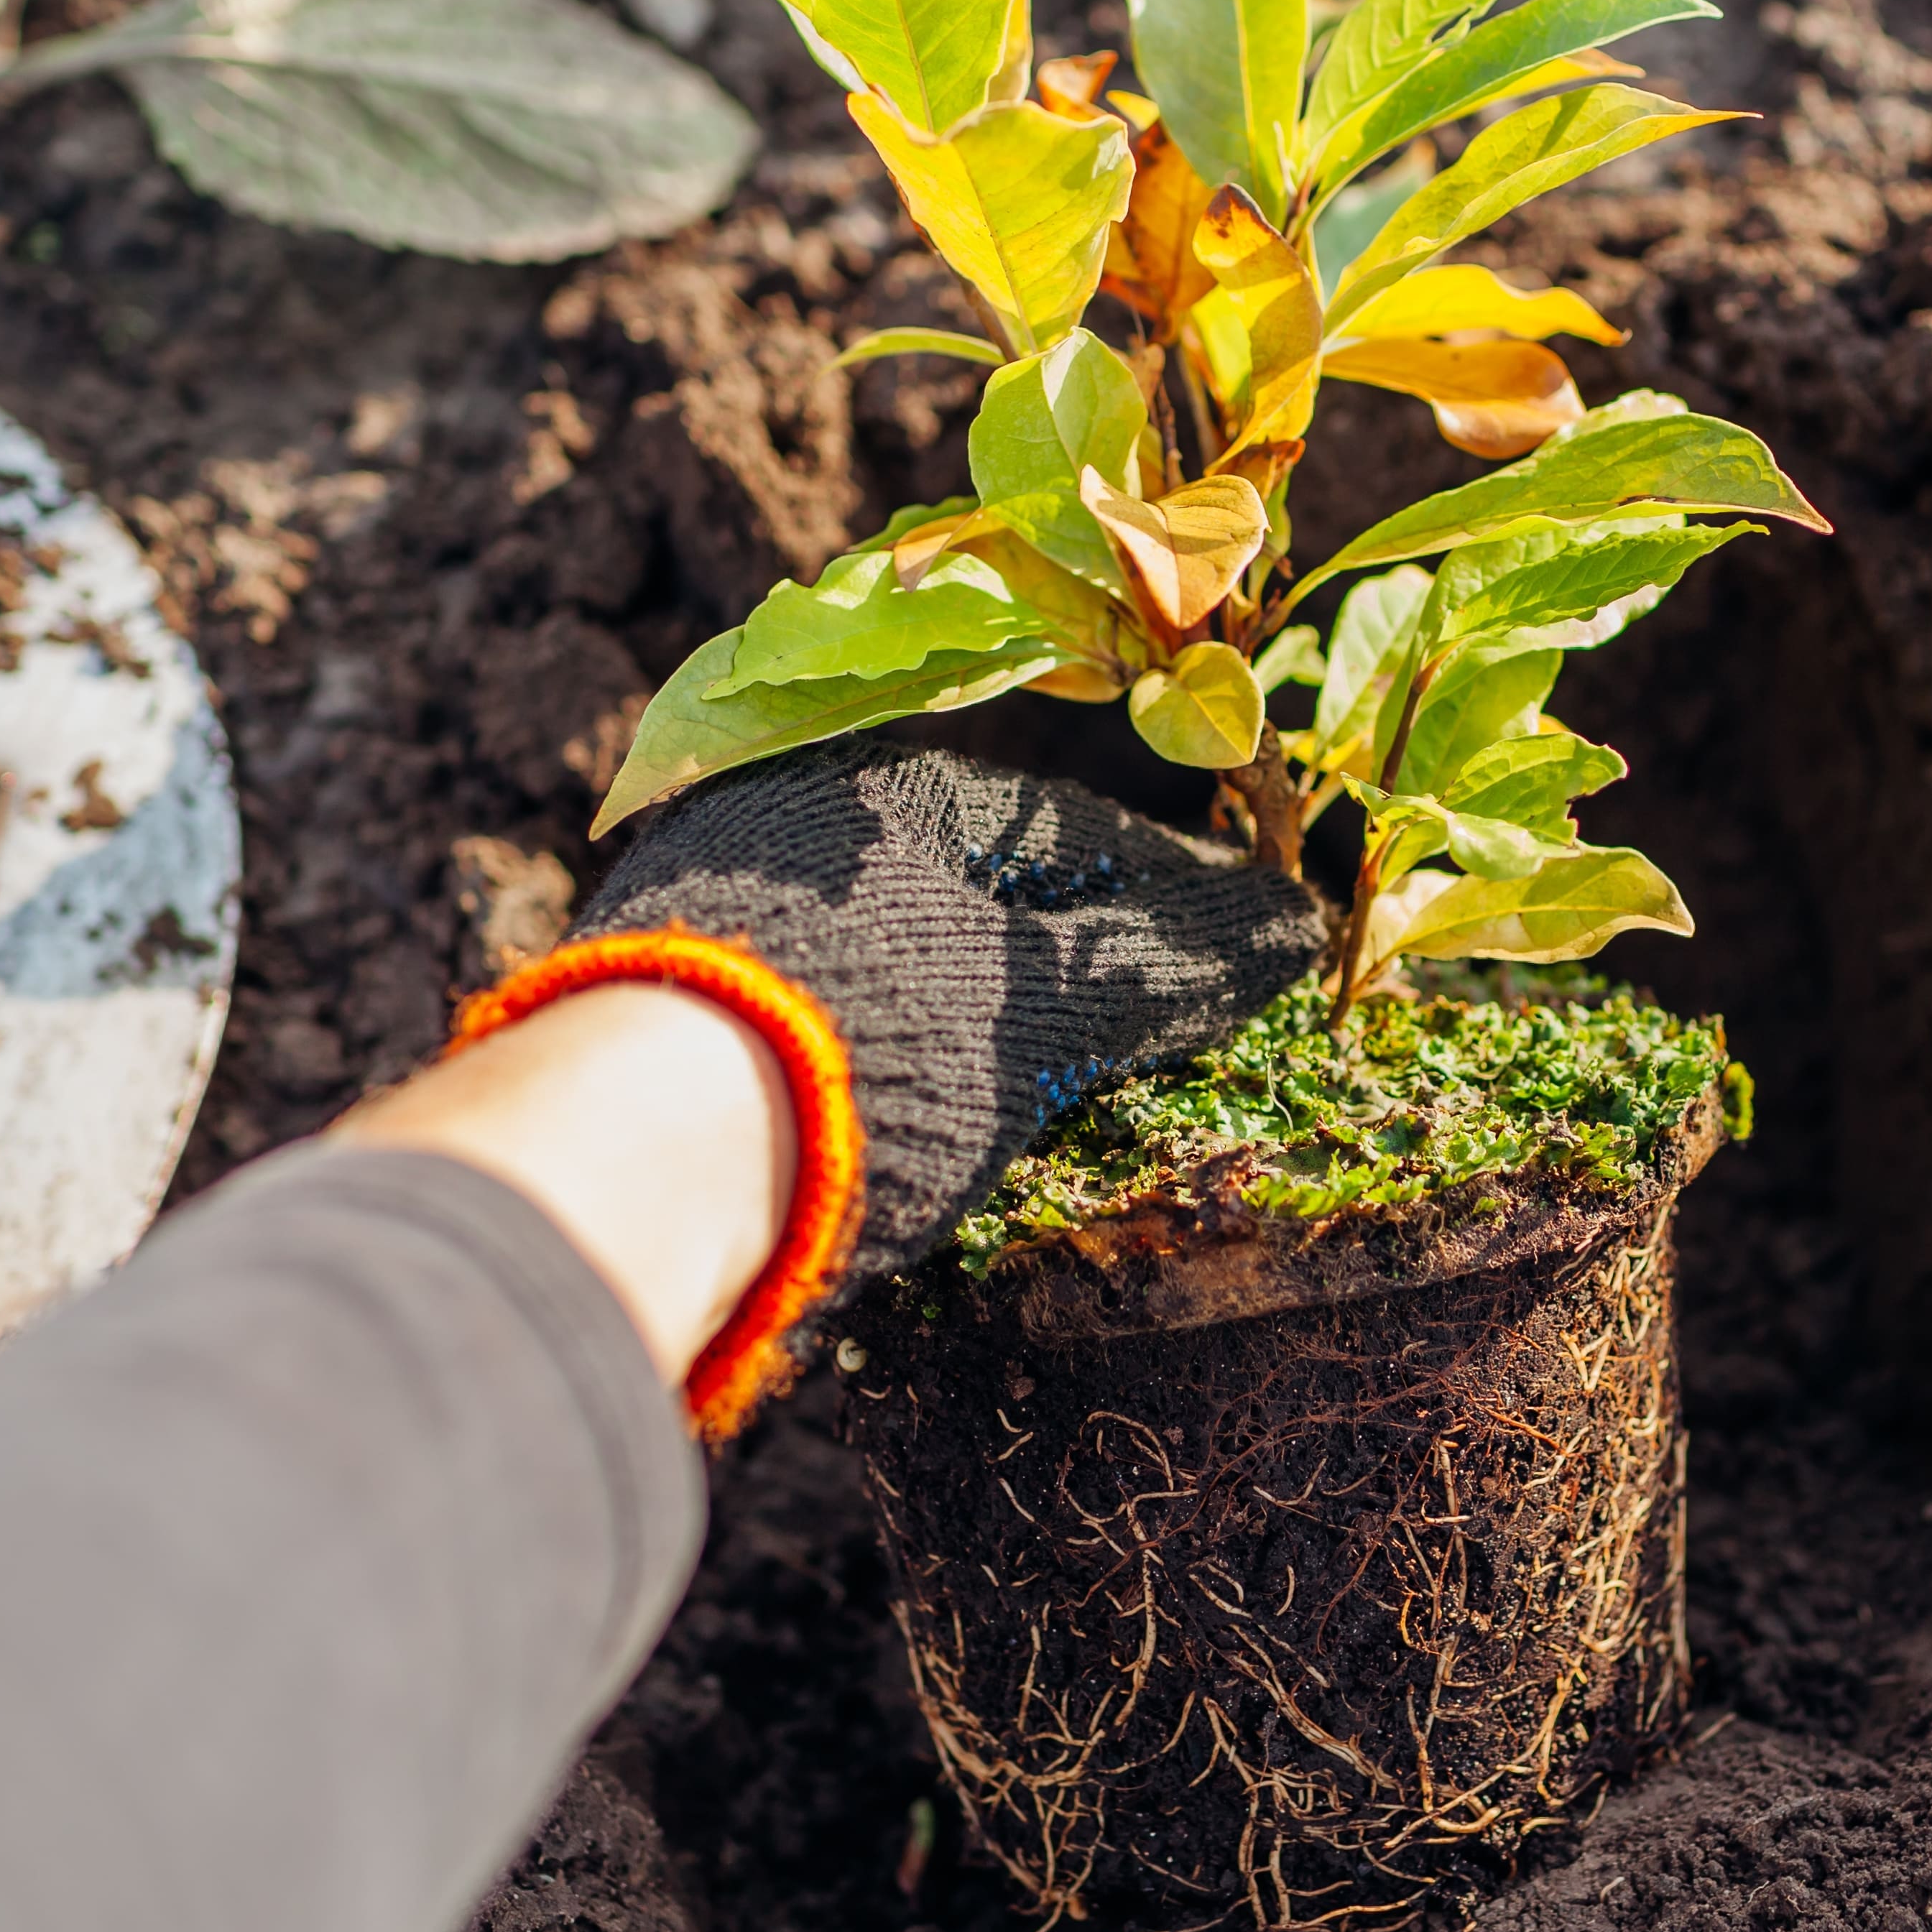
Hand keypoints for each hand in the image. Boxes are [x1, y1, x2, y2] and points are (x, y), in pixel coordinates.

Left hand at [573, 738, 1327, 1284]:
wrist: (634, 1148)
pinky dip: (885, 1049)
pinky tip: (918, 1105)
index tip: (1252, 955)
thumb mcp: (1046, 1009)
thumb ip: (1169, 965)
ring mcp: (709, 907)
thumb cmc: (872, 1043)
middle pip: (971, 889)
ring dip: (974, 1008)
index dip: (1174, 905)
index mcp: (884, 784)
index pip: (1073, 836)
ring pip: (890, 950)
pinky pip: (812, 1007)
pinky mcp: (654, 1004)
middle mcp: (786, 818)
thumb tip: (1296, 927)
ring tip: (1052, 1078)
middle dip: (1069, 954)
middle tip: (1163, 1025)